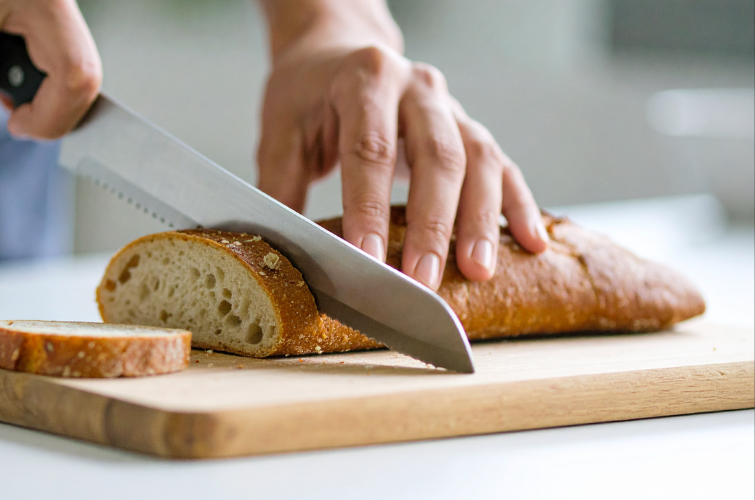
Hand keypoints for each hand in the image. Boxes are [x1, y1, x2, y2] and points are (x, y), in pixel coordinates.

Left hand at [257, 0, 547, 288]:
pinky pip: (503, 166)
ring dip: (481, 219)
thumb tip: (279, 251)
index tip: (365, 258)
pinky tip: (529, 243)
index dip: (367, 206)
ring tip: (478, 270)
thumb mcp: (280, 131)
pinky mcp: (470, 129)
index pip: (369, 148)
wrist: (339, 53)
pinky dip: (518, 205)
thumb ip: (279, 188)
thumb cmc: (308, 95)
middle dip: (431, 224)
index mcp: (365, 79)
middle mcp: (417, 87)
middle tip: (423, 278)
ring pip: (480, 160)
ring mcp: (451, 107)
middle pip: (436, 155)